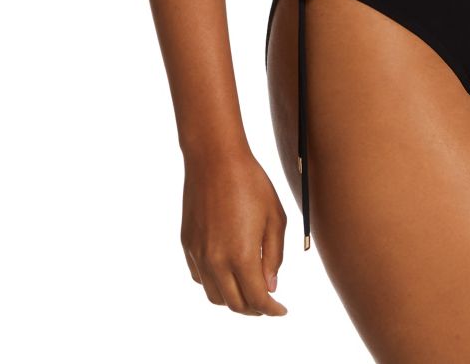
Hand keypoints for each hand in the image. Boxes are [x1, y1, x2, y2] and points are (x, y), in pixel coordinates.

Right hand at [180, 146, 288, 314]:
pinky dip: (214, 284)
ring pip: (214, 295)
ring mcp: (198, 254)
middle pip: (235, 303)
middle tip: (268, 304)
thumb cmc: (251, 183)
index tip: (282, 310)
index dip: (272, 309)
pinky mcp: (187, 244)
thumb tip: (271, 285)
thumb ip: (274, 255)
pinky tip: (226, 273)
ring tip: (248, 290)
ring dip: (233, 300)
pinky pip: (200, 277)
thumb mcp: (275, 217)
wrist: (215, 159)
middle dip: (254, 309)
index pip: (258, 298)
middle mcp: (216, 261)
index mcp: (241, 255)